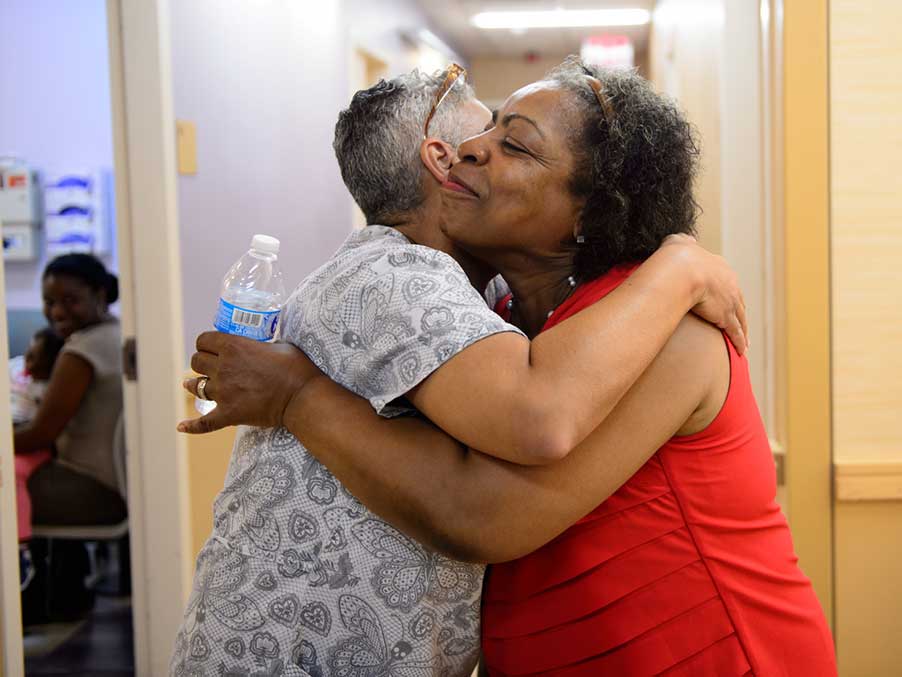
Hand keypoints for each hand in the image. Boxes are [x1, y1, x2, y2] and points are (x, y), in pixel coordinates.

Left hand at [178, 332, 323, 433]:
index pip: (203, 340)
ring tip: (194, 385)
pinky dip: (191, 426)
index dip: (206, 343)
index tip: (211, 347)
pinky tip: (181, 426)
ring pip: (196, 386)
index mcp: (234, 346)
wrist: (302, 397)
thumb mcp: (279, 345)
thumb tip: (258, 348)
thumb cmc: (296, 367)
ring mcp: (223, 392)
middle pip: (196, 361)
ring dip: (195, 384)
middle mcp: (223, 367)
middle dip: (202, 362)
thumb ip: (260, 346)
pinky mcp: (228, 414)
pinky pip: (204, 423)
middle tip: (209, 365)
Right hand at [661, 234, 748, 354]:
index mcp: (720, 267)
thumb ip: (682, 242)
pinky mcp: (726, 316)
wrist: (682, 270)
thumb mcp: (679, 243)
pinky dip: (739, 341)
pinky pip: (735, 332)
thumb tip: (683, 240)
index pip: (727, 282)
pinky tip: (741, 350)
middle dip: (739, 312)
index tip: (726, 299)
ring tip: (744, 342)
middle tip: (739, 322)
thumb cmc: (677, 257)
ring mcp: (730, 301)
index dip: (726, 291)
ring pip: (740, 318)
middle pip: (738, 301)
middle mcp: (730, 284)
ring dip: (743, 330)